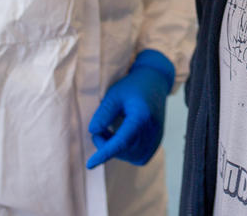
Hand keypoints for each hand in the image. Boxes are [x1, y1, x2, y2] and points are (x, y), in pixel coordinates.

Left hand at [86, 49, 174, 168]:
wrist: (155, 82)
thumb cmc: (133, 86)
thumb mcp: (114, 94)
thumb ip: (104, 113)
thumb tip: (93, 131)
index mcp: (142, 116)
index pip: (122, 141)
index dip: (105, 153)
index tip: (90, 164)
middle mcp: (152, 130)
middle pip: (124, 150)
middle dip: (106, 144)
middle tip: (99, 129)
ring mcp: (157, 138)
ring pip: (130, 156)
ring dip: (116, 149)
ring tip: (111, 131)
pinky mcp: (156, 143)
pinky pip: (138, 157)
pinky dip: (126, 151)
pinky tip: (122, 137)